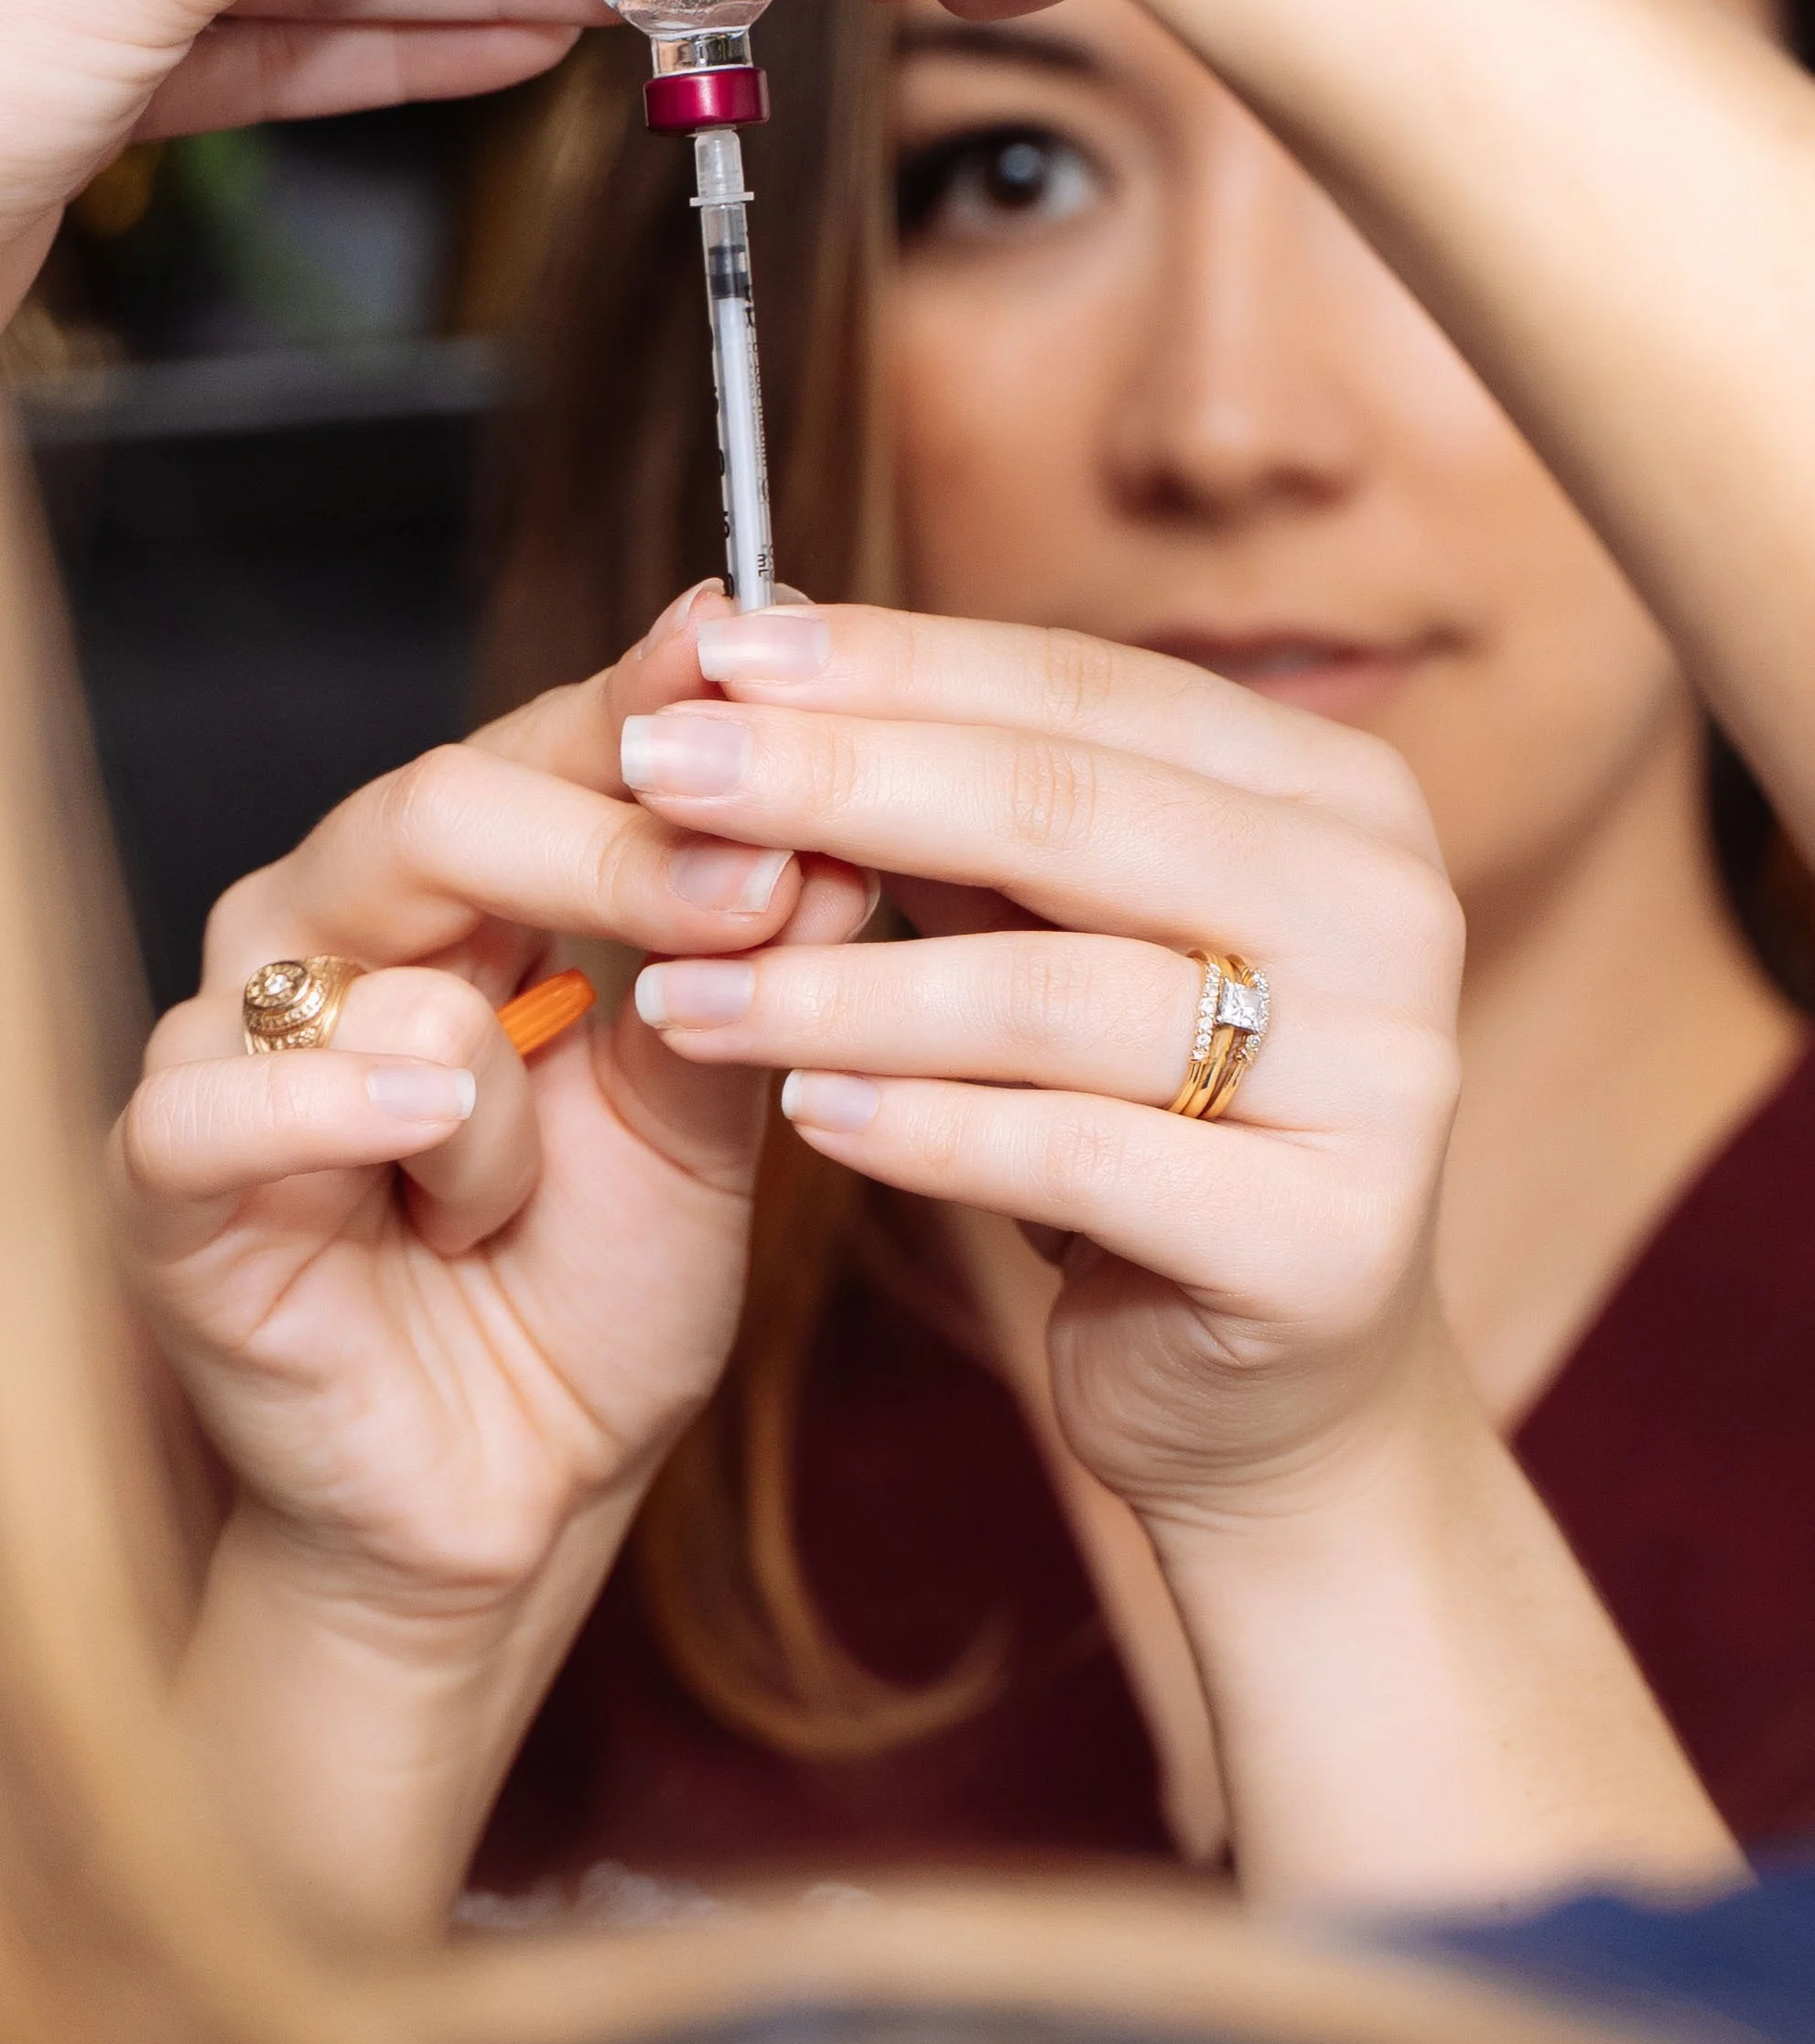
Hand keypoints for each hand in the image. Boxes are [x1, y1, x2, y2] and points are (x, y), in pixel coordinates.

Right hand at [113, 587, 869, 1930]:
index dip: (651, 707)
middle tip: (760, 883)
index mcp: (448, 886)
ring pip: (374, 968)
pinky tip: (426, 1117)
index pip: (540, 746)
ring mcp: (229, 1042)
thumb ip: (745, 970)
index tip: (768, 655)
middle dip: (615, 846)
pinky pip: (220, 1101)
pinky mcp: (161, 1175)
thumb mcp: (698, 1119)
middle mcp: (323, 927)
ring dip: (501, 1100)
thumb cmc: (592, 1289)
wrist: (506, 1500)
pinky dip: (331, 1104)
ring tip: (520, 1206)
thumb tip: (844, 818)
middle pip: (441, 806)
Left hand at [623, 603, 1462, 1523]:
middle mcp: (1389, 914)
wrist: (1267, 1398)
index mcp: (1340, 799)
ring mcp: (1380, 1082)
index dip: (890, 662)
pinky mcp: (1322, 1245)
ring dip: (835, 988)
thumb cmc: (1138, 1125)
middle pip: (1065, 814)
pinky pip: (1070, 1160)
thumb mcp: (1054, 939)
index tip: (708, 646)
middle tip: (654, 778)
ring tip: (672, 991)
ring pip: (1050, 995)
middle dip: (835, 785)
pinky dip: (916, 1132)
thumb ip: (948, 816)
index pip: (1085, 690)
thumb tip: (745, 656)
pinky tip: (794, 1117)